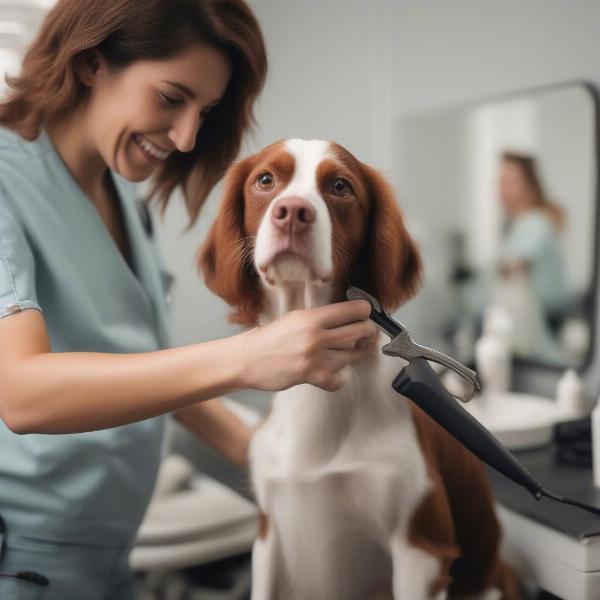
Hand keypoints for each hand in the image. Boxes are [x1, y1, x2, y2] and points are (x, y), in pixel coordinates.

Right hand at [236, 300, 376, 392]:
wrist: (247, 359)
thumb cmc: (270, 338)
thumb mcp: (295, 318)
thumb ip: (321, 318)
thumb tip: (350, 318)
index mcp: (312, 317)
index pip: (354, 310)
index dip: (365, 312)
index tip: (365, 315)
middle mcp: (316, 335)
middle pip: (361, 331)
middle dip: (368, 332)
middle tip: (366, 334)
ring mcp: (315, 357)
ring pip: (353, 354)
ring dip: (352, 354)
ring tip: (343, 352)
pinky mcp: (312, 377)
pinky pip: (340, 379)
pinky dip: (337, 378)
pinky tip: (328, 373)